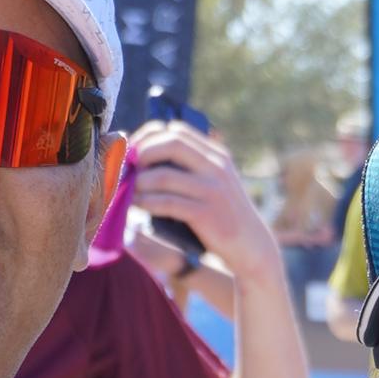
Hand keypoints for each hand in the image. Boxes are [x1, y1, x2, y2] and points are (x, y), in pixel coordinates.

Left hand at [127, 123, 276, 284]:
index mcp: (217, 154)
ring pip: (165, 175)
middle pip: (171, 143)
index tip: (133, 150)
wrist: (251, 247)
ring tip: (129, 190)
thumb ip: (191, 168)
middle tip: (127, 168)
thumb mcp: (214, 183)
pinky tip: (138, 205)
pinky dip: (147, 202)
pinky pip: (168, 203)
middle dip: (142, 152)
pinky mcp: (206, 214)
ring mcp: (212, 190)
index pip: (177, 130)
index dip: (150, 136)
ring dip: (140, 182)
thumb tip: (145, 158)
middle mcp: (216, 167)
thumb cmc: (223, 216)